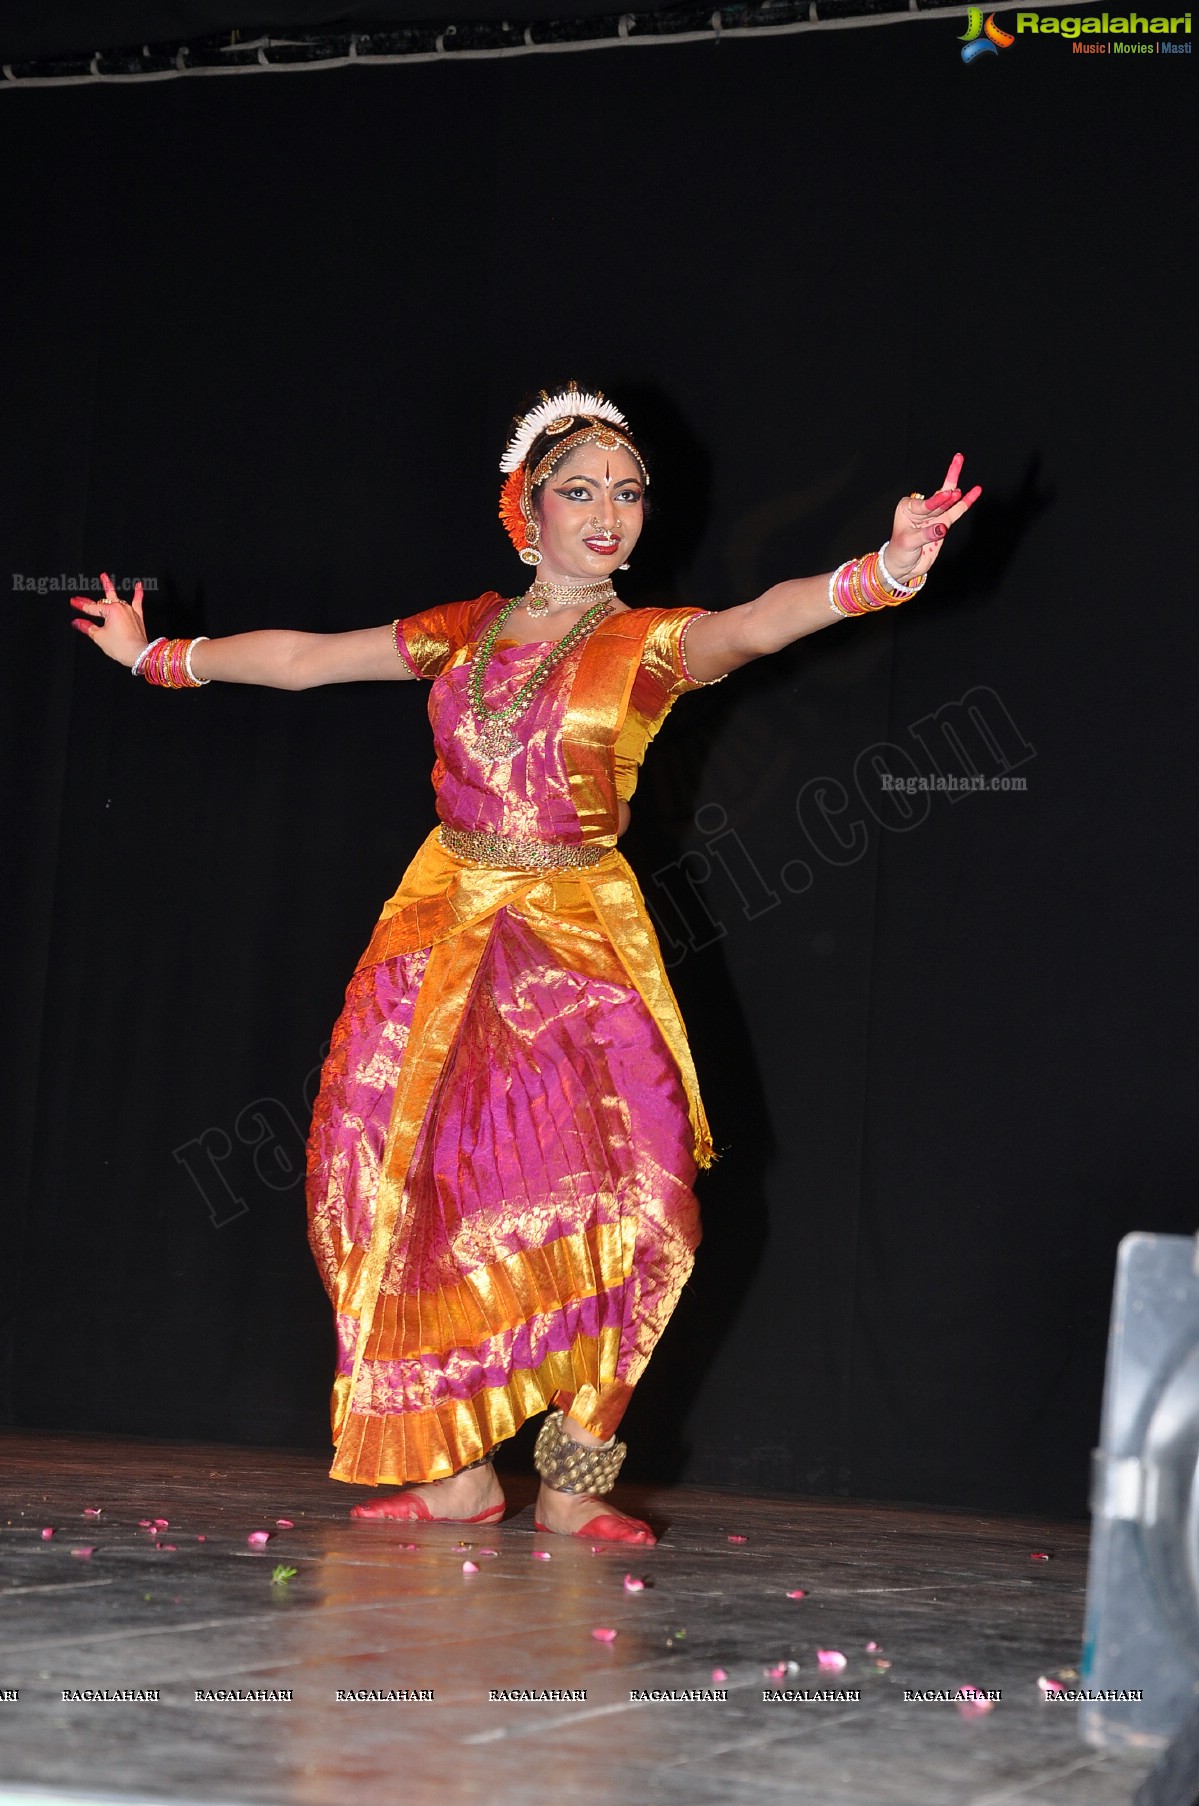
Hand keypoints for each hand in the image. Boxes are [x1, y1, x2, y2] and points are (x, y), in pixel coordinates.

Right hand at [70, 571, 147, 666]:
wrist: (138, 654)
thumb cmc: (120, 646)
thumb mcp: (100, 637)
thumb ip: (87, 627)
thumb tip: (77, 622)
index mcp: (111, 610)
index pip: (92, 608)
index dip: (81, 606)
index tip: (73, 602)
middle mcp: (121, 607)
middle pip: (102, 601)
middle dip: (89, 600)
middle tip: (80, 597)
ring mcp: (130, 611)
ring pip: (118, 597)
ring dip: (110, 588)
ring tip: (104, 576)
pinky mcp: (138, 616)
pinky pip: (138, 602)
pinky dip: (138, 593)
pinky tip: (138, 585)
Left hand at [885, 454, 981, 584]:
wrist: (904, 566)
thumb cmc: (900, 552)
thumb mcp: (909, 543)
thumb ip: (926, 534)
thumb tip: (943, 528)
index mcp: (908, 508)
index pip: (926, 504)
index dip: (936, 500)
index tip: (947, 495)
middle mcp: (922, 508)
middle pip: (939, 494)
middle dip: (950, 478)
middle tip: (959, 459)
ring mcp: (934, 515)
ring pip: (949, 499)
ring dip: (959, 488)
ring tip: (968, 473)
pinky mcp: (943, 523)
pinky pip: (956, 511)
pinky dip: (966, 502)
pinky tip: (975, 491)